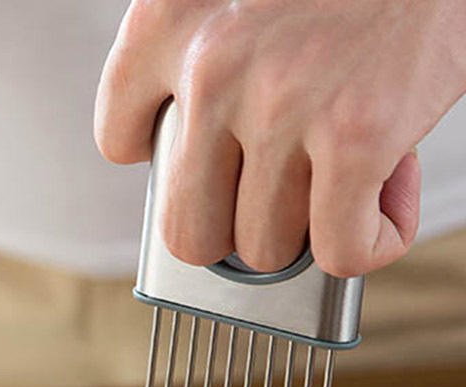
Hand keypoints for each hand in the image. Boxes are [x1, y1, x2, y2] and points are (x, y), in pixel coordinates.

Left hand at [96, 0, 465, 275]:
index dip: (165, 166)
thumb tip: (216, 175)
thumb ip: (210, 74)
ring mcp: (282, 105)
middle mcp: (214, 67)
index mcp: (169, 20)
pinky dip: (364, 246)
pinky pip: (338, 252)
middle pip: (188, 231)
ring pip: (264, 249)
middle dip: (231, 233)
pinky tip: (377, 212)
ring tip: (335, 184)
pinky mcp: (357, 136)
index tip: (204, 159)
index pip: (119, 139)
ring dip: (304, 231)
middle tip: (269, 201)